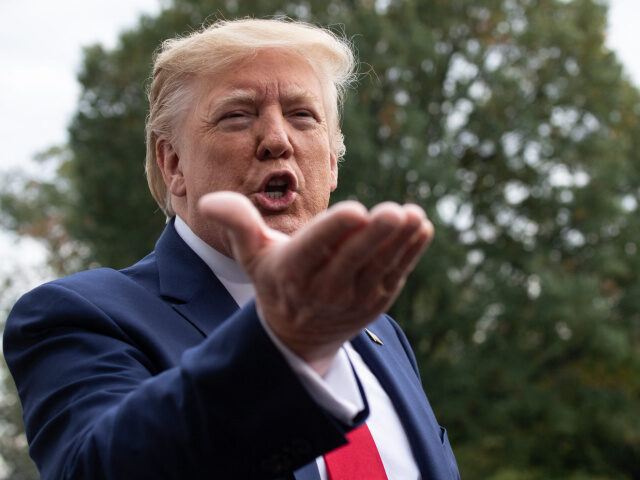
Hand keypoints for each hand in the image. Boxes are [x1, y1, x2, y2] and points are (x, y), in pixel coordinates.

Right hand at [198, 192, 433, 374]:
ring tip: (415, 217)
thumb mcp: (251, 255)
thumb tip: (209, 200)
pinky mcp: (376, 301)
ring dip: (400, 242)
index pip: (314, 249)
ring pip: (380, 266)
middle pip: (353, 259)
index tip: (356, 210)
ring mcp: (354, 299)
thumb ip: (237, 223)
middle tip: (394, 212)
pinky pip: (396, 274)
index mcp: (292, 272)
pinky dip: (411, 253)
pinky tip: (422, 228)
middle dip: (375, 236)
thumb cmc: (274, 280)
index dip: (334, 230)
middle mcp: (324, 289)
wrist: (298, 333)